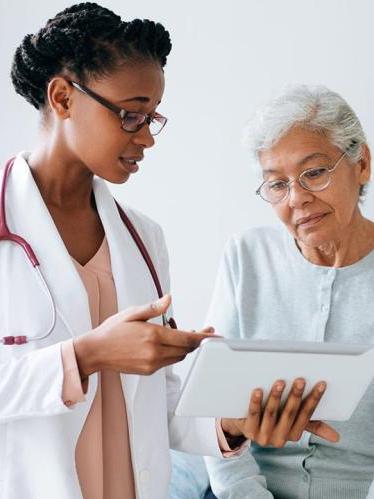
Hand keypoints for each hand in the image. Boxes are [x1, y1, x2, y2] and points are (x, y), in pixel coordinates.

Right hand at [73, 295, 213, 376]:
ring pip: (179, 356)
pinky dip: (173, 352)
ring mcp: (152, 364)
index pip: (187, 339)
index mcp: (153, 336)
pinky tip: (166, 342)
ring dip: (184, 346)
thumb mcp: (132, 313)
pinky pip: (168, 361)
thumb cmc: (112, 330)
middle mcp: (155, 352)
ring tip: (179, 332)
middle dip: (196, 340)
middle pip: (186, 349)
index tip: (214, 334)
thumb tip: (169, 299)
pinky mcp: (149, 371)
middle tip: (202, 330)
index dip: (203, 337)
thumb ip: (153, 308)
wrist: (95, 352)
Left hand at [221, 378, 338, 446]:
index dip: (314, 399)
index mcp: (293, 435)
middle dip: (296, 396)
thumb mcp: (292, 422)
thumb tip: (337, 437)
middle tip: (300, 379)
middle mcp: (280, 438)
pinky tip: (257, 389)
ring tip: (279, 382)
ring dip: (276, 397)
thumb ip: (312, 426)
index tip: (321, 383)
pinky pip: (253, 414)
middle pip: (289, 414)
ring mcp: (263, 436)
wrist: (243, 425)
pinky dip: (256, 402)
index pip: (307, 415)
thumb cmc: (273, 418)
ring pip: (271, 414)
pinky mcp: (248, 430)